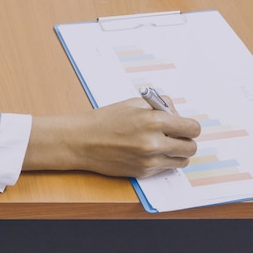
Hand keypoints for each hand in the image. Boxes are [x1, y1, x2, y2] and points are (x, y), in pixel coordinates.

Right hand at [23, 98, 200, 177]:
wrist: (82, 141)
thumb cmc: (105, 120)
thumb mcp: (133, 103)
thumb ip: (160, 106)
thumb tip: (177, 115)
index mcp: (154, 121)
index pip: (192, 128)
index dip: (189, 126)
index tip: (184, 126)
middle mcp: (155, 142)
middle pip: (191, 147)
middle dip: (185, 140)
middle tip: (174, 135)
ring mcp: (149, 160)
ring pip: (182, 161)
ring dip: (177, 153)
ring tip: (162, 144)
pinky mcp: (143, 172)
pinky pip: (166, 168)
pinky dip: (162, 161)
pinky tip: (148, 152)